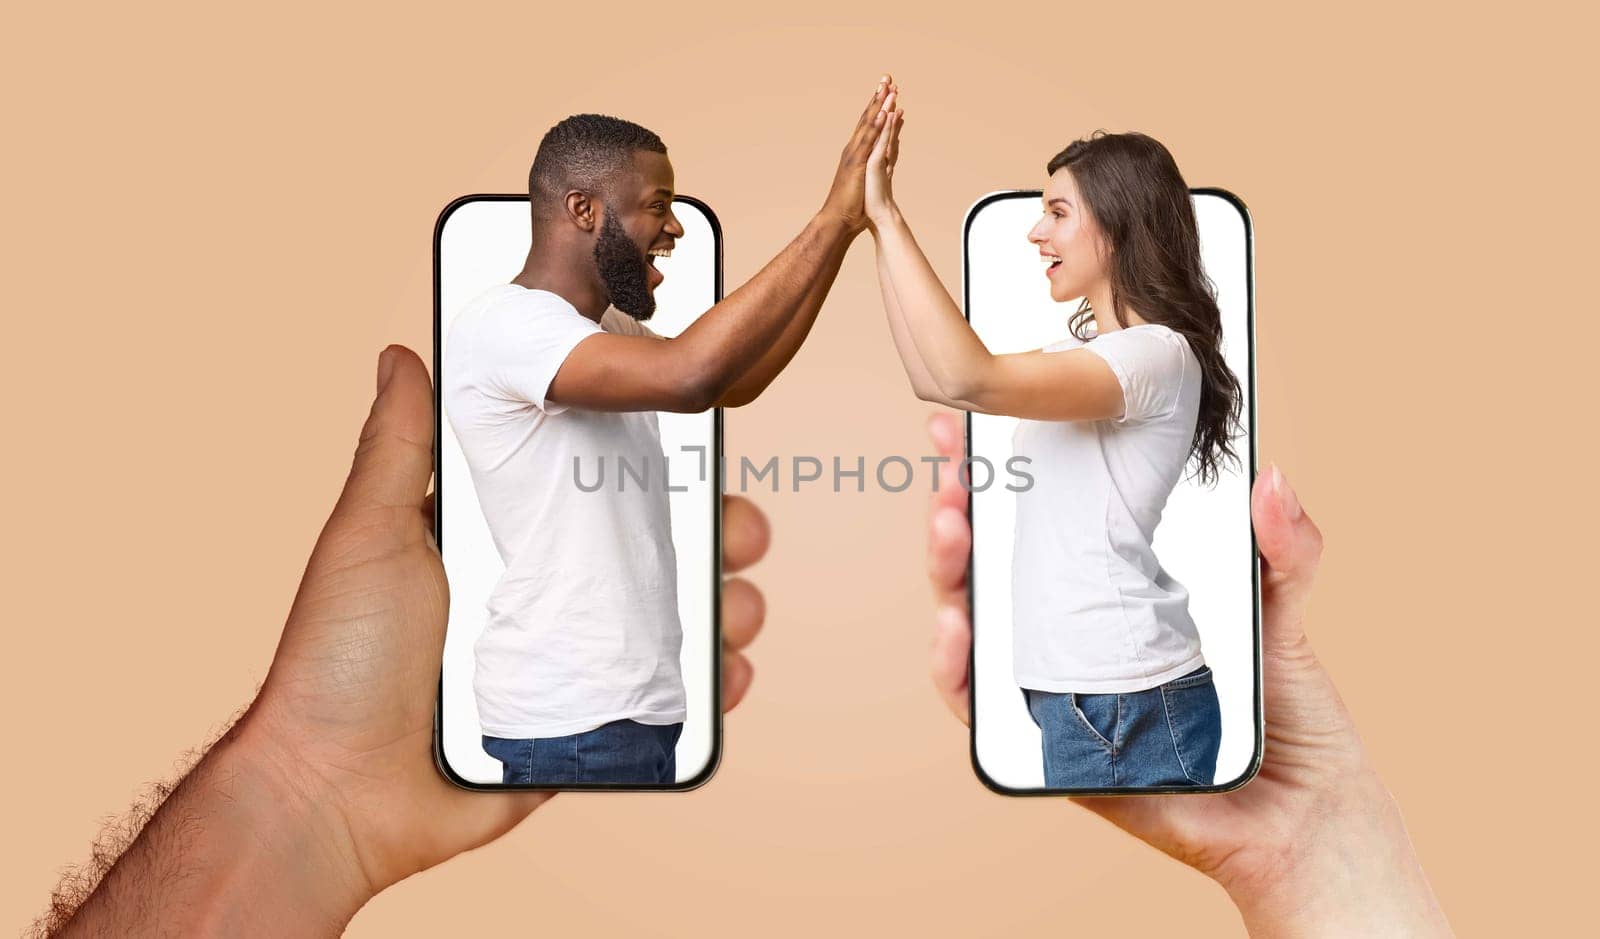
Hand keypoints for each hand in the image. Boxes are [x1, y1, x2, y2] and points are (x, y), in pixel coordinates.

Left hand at [245, 345, 771, 904]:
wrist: (333, 794)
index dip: (653, 464)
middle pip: (651, 552)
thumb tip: (402, 353)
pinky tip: (728, 673)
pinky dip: (711, 687)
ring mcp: (569, 663)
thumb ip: (395, 445)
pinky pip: (664, 701)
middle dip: (714, 534)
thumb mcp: (367, 534)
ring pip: (673, 623)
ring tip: (739, 607)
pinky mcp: (584, 728)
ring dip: (726, 607)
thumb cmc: (337, 659)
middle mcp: (543, 594)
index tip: (698, 445)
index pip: (595, 487)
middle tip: (740, 531)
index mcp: (501, 541)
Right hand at [820, 75, 895, 233]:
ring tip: (888, 88)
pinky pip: (869, 141)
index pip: (869, 125)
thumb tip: (882, 163)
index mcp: (857, 152)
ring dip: (878, 105)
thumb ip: (873, 169)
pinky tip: (884, 113)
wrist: (839, 220)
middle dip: (878, 97)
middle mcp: (854, 149)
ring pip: (869, 125)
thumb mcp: (865, 181)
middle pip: (868, 118)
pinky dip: (877, 125)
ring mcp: (855, 155)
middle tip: (886, 77)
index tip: (886, 91)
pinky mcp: (858, 163)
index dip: (877, 107)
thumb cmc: (851, 205)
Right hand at [923, 413, 1450, 935]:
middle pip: (990, 565)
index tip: (977, 425)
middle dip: (957, 508)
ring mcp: (1052, 685)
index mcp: (1113, 592)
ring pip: (972, 625)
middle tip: (954, 467)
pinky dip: (954, 667)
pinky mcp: (1047, 743)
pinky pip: (979, 705)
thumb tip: (1272, 478)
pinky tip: (956, 626)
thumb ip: (1285, 547)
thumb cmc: (1289, 717)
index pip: (1041, 522)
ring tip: (949, 527)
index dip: (1004, 475)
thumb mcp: (1286, 611)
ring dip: (946, 572)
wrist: (1303, 814)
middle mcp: (1069, 634)